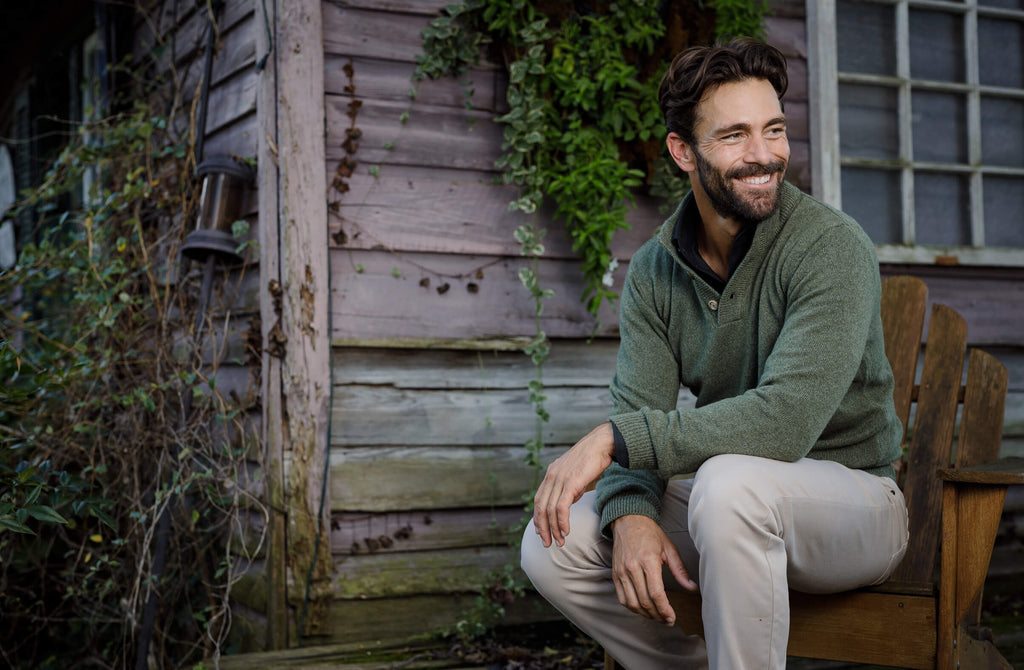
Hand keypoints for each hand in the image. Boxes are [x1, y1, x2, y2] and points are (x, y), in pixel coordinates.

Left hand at [533, 422, 614, 547]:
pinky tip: (566, 532)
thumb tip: (568, 502)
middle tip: (547, 543)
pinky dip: (562, 522)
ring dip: (554, 529)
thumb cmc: (593, 459)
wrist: (602, 443)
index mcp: (551, 474)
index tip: (542, 532)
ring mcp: (560, 479)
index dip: (538, 518)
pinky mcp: (571, 482)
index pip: (539, 500)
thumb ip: (570, 488)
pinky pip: (561, 507)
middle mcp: (552, 476)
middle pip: (541, 507)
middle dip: (543, 528)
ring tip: (559, 542)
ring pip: (550, 510)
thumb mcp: (576, 475)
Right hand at [611, 515, 695, 625]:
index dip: (665, 610)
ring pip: (632, 603)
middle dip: (657, 615)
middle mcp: (632, 568)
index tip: (672, 618)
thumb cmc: (650, 533)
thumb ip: (680, 570)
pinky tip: (642, 609)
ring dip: (645, 614)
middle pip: (645, 601)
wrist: (627, 520)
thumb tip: (692, 587)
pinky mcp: (615, 574)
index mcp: (648, 560)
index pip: (656, 593)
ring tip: (656, 617)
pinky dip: (632, 608)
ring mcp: (621, 572)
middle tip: (667, 620)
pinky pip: (622, 598)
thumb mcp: (669, 548)